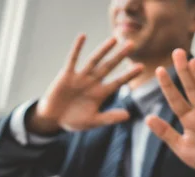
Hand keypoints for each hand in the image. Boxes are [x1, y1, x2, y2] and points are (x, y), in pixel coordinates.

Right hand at [28, 34, 143, 133]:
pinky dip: (77, 48)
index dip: (128, 75)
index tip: (141, 67)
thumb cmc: (73, 120)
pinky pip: (73, 59)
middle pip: (108, 67)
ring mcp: (80, 77)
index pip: (117, 82)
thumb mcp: (92, 121)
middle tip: (132, 44)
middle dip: (119, 56)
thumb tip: (128, 115)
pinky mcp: (67, 75)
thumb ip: (109, 118)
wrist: (54, 118)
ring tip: (114, 39)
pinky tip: (82, 36)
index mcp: (100, 93)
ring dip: (103, 50)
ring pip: (94, 61)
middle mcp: (92, 82)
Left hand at [146, 49, 194, 176]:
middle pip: (192, 90)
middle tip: (177, 52)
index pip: (176, 100)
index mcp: (190, 120)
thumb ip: (166, 133)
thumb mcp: (181, 147)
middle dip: (184, 72)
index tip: (159, 70)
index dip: (168, 86)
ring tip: (194, 61)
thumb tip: (147, 118)